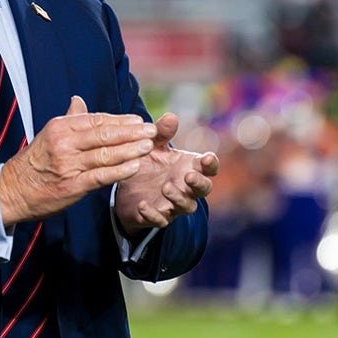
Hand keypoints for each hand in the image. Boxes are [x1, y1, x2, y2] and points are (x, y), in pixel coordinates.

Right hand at [0, 96, 156, 226]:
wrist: (13, 190)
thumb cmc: (35, 162)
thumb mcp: (49, 135)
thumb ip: (69, 118)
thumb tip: (79, 100)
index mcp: (61, 126)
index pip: (96, 120)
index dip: (120, 120)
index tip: (139, 120)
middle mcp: (64, 143)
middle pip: (104, 134)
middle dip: (131, 132)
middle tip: (151, 130)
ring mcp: (68, 164)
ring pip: (105, 154)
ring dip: (130, 150)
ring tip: (148, 146)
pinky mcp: (72, 185)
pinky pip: (101, 176)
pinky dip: (120, 171)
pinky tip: (134, 166)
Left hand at [113, 111, 218, 235]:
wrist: (127, 187)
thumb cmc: (149, 164)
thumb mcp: (153, 146)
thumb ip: (162, 133)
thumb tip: (171, 116)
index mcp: (189, 167)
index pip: (209, 168)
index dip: (211, 164)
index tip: (207, 158)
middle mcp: (186, 187)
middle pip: (204, 189)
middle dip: (199, 183)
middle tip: (188, 175)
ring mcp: (174, 203)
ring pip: (187, 206)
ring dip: (179, 198)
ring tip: (166, 187)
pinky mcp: (157, 216)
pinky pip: (160, 220)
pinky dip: (153, 214)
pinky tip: (143, 205)